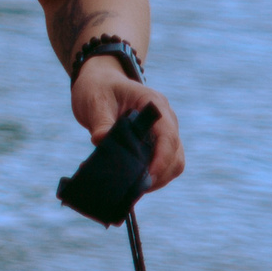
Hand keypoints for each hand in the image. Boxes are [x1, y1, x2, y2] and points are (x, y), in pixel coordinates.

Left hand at [71, 58, 184, 190]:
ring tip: (131, 188)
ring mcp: (163, 132)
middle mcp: (165, 120)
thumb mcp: (95, 100)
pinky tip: (129, 181)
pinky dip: (149, 175)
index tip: (147, 176)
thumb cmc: (98, 87)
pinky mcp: (154, 143)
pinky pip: (160, 164)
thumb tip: (101, 141)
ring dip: (156, 179)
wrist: (100, 81)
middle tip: (134, 189)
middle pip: (176, 155)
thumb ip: (101, 121)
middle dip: (159, 175)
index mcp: (154, 105)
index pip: (168, 136)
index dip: (162, 159)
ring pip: (173, 163)